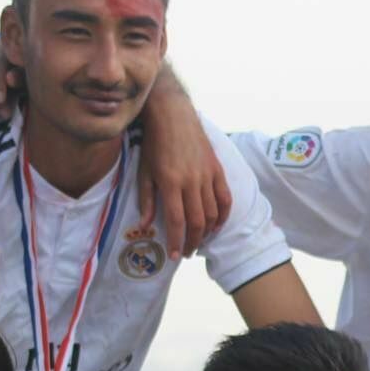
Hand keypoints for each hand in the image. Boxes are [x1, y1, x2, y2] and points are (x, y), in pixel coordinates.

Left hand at [137, 82, 231, 258]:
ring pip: (213, 213)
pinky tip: (216, 226)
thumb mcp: (144, 171)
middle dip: (192, 242)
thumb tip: (145, 225)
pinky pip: (225, 198)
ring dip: (207, 232)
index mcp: (171, 182)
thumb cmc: (154, 143)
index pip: (177, 221)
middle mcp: (192, 181)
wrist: (173, 115)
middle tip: (186, 253)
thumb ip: (147, 199)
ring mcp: (207, 175)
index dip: (176, 241)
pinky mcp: (217, 169)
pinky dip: (223, 216)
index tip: (175, 256)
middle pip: (197, 221)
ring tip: (198, 240)